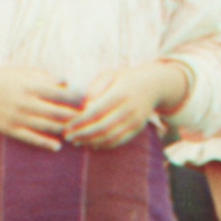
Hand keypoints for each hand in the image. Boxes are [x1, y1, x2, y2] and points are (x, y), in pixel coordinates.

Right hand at [0, 62, 89, 147]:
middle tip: (88, 120)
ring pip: (47, 127)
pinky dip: (46, 144)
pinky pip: (31, 139)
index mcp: (31, 85)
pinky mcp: (9, 129)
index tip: (89, 102)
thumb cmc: (5, 78)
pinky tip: (57, 146)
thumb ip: (46, 77)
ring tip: (76, 132)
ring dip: (64, 131)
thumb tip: (69, 83)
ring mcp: (17, 117)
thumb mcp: (25, 71)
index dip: (78, 99)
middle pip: (58, 113)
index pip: (62, 94)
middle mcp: (25, 102)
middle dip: (75, 117)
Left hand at [63, 59, 189, 148]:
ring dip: (91, 142)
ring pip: (110, 137)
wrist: (153, 85)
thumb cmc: (124, 79)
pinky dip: (104, 145)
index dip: (80, 122)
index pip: (96, 112)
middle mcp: (129, 108)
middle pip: (102, 128)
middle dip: (83, 134)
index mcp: (120, 93)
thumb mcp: (110, 75)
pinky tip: (91, 143)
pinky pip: (119, 141)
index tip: (67, 126)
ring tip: (77, 142)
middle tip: (68, 137)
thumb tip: (83, 107)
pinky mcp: (138, 129)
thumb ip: (94, 89)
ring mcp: (135, 120)